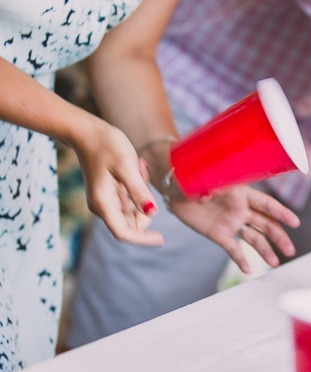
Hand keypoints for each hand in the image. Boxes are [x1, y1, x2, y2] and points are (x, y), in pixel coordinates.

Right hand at [72, 121, 163, 245]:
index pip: (123, 233)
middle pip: (131, 222)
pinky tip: (135, 168)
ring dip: (141, 193)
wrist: (88, 132)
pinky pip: (130, 200)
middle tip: (141, 174)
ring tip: (137, 167)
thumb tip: (152, 212)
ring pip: (133, 210)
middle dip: (144, 204)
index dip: (143, 239)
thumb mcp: (126, 166)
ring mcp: (105, 202)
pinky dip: (137, 188)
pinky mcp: (109, 195)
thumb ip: (138, 191)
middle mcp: (102, 207)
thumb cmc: (106, 145)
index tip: (161, 239)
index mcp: (103, 203)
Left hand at [168, 184, 299, 273]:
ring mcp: (232, 223)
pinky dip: (241, 259)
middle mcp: (241, 209)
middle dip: (279, 237)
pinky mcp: (220, 235)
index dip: (281, 212)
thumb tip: (207, 195)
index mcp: (241, 193)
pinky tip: (248, 270)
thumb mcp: (202, 178)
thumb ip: (207, 187)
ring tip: (274, 264)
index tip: (295, 222)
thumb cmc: (191, 177)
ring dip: (265, 250)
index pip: (265, 204)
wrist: (175, 188)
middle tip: (290, 251)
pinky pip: (233, 248)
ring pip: (254, 238)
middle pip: (266, 224)